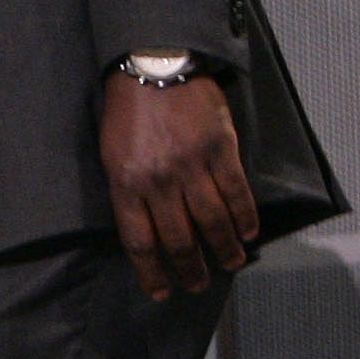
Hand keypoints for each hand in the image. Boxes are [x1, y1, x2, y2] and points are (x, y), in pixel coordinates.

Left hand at [98, 72, 258, 299]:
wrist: (153, 65)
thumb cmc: (128, 111)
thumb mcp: (112, 153)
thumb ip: (128, 192)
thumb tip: (145, 231)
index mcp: (126, 182)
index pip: (139, 242)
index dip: (151, 273)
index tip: (160, 292)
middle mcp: (159, 181)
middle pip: (178, 240)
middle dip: (189, 270)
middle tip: (197, 285)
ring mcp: (192, 166)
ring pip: (212, 223)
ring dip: (223, 251)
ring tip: (229, 265)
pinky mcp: (221, 150)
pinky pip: (237, 194)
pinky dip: (245, 219)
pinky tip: (247, 233)